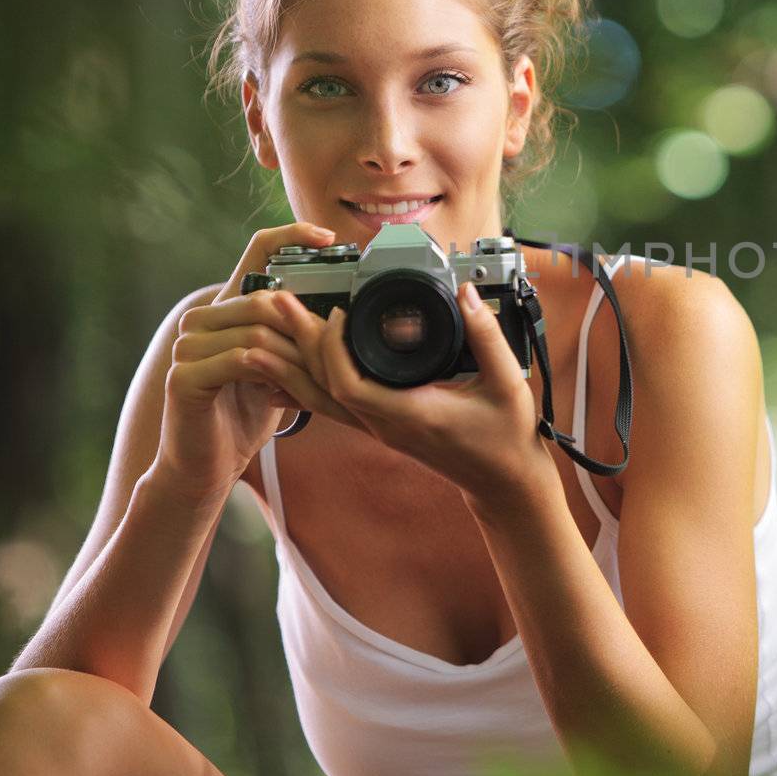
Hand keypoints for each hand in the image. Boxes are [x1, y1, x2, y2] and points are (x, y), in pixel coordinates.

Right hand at [156, 222, 357, 499]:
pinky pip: (242, 359)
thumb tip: (341, 313)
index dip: (292, 237)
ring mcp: (188, 345)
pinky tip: (285, 388)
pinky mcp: (184, 375)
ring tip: (314, 379)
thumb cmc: (246, 413)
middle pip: (266, 298)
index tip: (330, 239)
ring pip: (258, 329)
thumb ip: (296, 337)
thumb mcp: (279, 367)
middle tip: (332, 353)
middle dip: (304, 327)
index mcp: (226, 309)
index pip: (257, 250)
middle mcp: (201, 319)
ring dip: (295, 355)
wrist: (208, 464)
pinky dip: (273, 372)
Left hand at [248, 280, 550, 501]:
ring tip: (268, 330)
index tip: (333, 312)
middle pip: (324, 387)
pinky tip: (283, 374)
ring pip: (321, 398)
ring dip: (293, 362)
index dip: (332, 349)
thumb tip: (464, 294)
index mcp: (412, 414)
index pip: (350, 386)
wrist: (502, 481)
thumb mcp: (507, 383)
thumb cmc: (506, 436)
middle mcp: (386, 424)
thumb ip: (486, 336)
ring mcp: (379, 428)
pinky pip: (332, 405)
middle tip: (277, 303)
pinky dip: (306, 384)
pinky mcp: (381, 426)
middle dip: (297, 343)